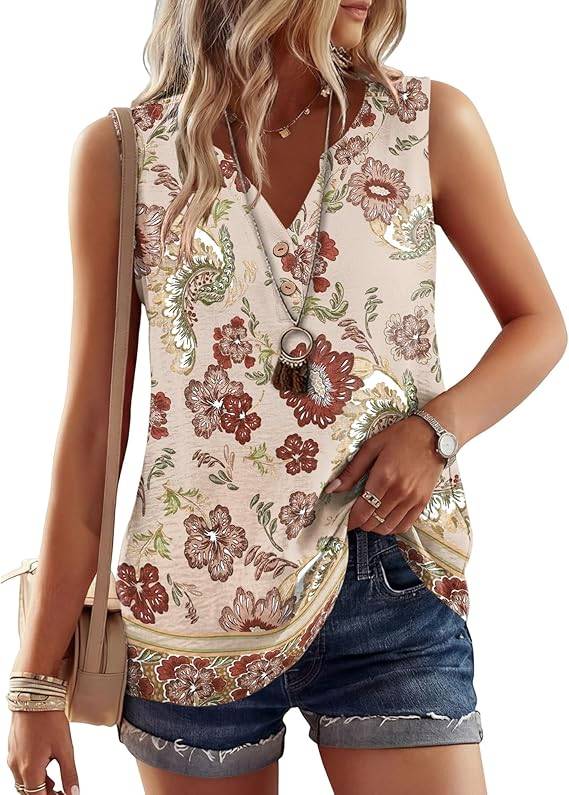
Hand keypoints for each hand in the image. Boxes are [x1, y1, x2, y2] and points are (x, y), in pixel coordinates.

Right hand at [7, 711, 78, 794]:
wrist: (34, 696)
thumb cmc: (48, 718)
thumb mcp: (65, 748)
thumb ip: (69, 773)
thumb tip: (74, 791)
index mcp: (29, 770)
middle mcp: (17, 767)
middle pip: (30, 792)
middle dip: (45, 794)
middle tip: (62, 792)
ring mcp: (13, 758)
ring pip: (24, 782)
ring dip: (39, 786)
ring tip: (56, 783)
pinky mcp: (13, 749)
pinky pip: (21, 769)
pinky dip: (33, 774)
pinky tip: (45, 767)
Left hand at [325, 414, 445, 534]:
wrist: (433, 434)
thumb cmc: (400, 436)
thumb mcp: (371, 447)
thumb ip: (352, 471)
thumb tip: (332, 489)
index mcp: (383, 477)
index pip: (362, 511)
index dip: (350, 521)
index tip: (344, 521)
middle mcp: (399, 492)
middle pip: (373, 522)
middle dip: (360, 523)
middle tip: (355, 516)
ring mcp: (413, 499)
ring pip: (388, 527)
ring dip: (375, 527)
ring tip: (369, 517)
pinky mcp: (423, 502)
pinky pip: (405, 526)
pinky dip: (392, 527)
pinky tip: (385, 519)